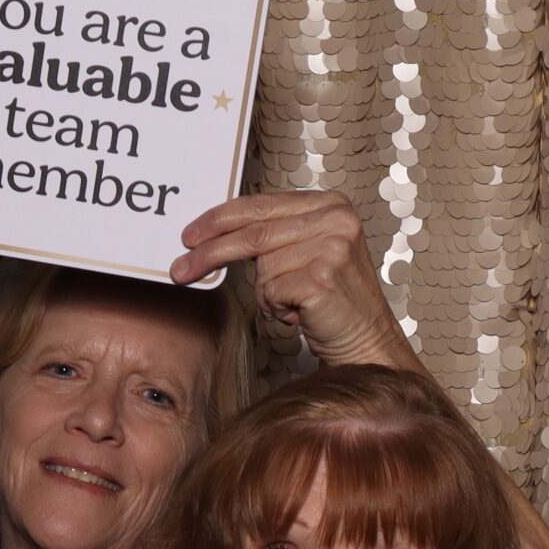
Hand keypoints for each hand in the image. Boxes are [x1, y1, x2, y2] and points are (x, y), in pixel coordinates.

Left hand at [172, 191, 417, 369]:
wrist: (368, 343)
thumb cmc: (332, 305)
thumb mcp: (307, 254)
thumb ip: (275, 235)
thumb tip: (217, 233)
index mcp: (331, 204)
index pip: (261, 205)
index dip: (219, 220)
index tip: (189, 236)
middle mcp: (336, 219)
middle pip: (254, 232)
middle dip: (211, 253)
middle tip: (181, 269)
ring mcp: (333, 247)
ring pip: (263, 268)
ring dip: (269, 294)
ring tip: (296, 304)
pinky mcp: (324, 278)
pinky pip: (272, 292)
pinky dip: (278, 309)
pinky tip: (302, 314)